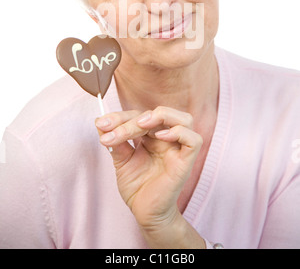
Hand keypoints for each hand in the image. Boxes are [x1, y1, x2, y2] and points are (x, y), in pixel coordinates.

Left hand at [95, 107, 203, 247]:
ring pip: (184, 119)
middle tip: (111, 132)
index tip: (102, 124)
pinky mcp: (185, 162)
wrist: (145, 214)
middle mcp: (167, 139)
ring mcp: (178, 150)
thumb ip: (115, 141)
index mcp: (153, 136)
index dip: (121, 116)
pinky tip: (160, 137)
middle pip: (158, 114)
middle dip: (132, 120)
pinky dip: (179, 133)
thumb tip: (100, 121)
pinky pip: (194, 140)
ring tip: (141, 124)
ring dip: (162, 115)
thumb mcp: (121, 160)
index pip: (140, 115)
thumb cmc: (137, 187)